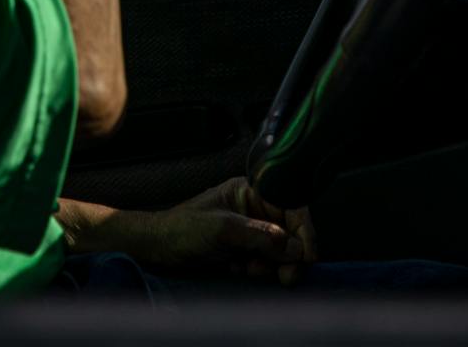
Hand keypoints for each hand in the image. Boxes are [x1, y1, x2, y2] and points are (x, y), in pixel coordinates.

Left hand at [135, 178, 314, 284]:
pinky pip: (267, 262)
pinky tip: (239, 269)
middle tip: (285, 276)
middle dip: (288, 255)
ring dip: (271, 264)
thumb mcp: (223, 229)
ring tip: (249, 268)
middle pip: (291, 232)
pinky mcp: (246, 249)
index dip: (304, 230)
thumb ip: (260, 235)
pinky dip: (260, 269)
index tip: (307, 255)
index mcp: (251, 191)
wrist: (160, 248)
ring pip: (281, 250)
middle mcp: (255, 208)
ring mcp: (251, 230)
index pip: (291, 206)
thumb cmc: (184, 228)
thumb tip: (294, 246)